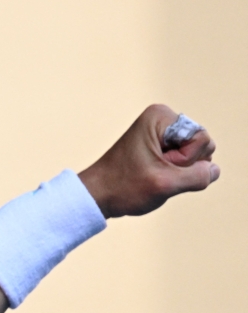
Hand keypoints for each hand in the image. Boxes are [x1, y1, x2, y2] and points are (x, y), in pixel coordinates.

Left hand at [78, 104, 218, 218]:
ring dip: (180, 172)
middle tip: (154, 171)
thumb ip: (198, 176)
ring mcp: (163, 133)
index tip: (157, 164)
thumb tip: (214, 170)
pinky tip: (154, 175)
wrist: (98, 195)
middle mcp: (163, 119)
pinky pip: (187, 163)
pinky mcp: (162, 146)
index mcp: (161, 117)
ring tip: (152, 173)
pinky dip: (175, 174)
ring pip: (197, 157)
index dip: (185, 160)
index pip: (204, 140)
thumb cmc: (124, 187)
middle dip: (184, 165)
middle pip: (203, 146)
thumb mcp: (165, 184)